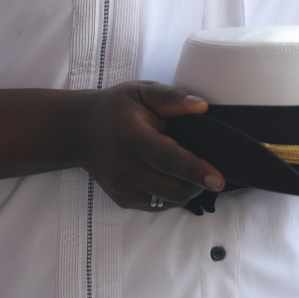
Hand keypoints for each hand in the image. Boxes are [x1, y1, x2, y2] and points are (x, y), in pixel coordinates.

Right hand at [75, 81, 224, 210]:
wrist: (80, 130)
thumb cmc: (117, 108)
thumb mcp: (142, 91)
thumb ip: (171, 98)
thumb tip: (202, 107)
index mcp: (131, 135)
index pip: (167, 158)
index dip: (195, 169)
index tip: (218, 179)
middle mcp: (123, 165)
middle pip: (171, 188)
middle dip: (197, 184)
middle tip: (207, 171)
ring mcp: (121, 187)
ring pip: (168, 201)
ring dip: (186, 191)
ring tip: (186, 172)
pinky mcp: (122, 199)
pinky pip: (158, 206)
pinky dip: (171, 196)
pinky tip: (168, 177)